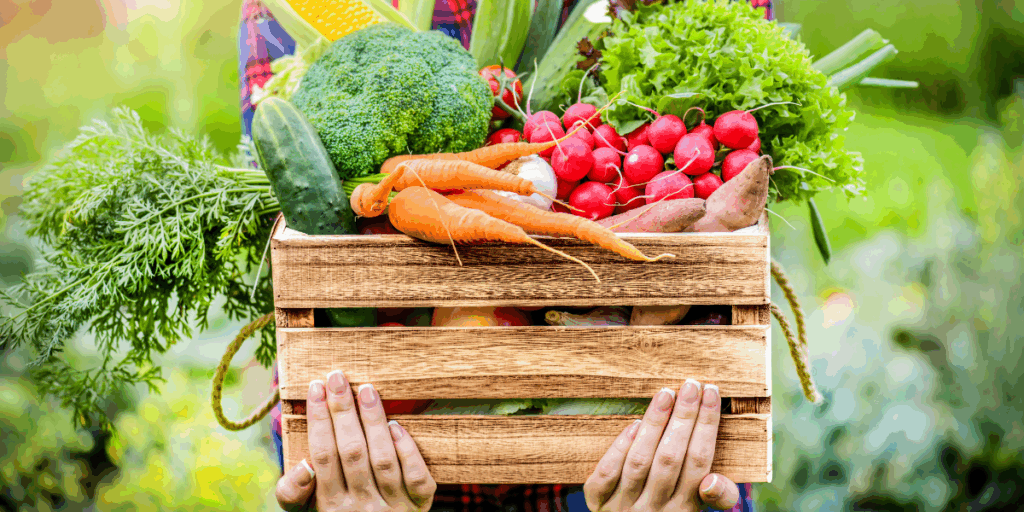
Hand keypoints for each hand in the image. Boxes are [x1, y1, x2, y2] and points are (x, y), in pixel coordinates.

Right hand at [275, 370, 436, 510]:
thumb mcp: (306, 511)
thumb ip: (293, 492)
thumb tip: (303, 465)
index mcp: (330, 505)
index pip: (323, 456)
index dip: (319, 420)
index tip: (316, 387)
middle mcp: (361, 507)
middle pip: (351, 452)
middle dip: (343, 411)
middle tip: (337, 377)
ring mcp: (393, 507)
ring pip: (383, 460)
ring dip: (374, 422)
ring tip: (367, 390)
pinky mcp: (419, 505)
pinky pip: (416, 478)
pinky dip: (408, 451)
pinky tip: (397, 426)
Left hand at [583, 380, 739, 510]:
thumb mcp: (696, 509)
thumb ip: (717, 496)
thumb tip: (714, 480)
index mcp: (685, 510)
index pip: (699, 461)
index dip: (706, 425)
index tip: (711, 392)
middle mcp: (654, 510)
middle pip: (671, 458)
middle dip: (684, 418)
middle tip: (691, 384)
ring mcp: (623, 507)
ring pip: (640, 462)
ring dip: (654, 425)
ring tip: (666, 394)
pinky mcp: (598, 502)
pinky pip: (607, 474)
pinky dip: (619, 448)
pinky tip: (634, 425)